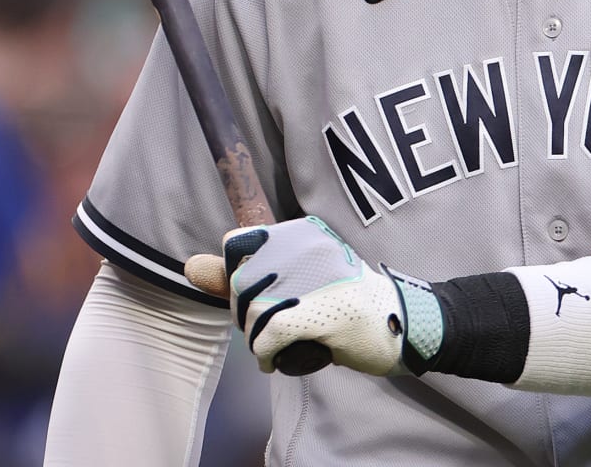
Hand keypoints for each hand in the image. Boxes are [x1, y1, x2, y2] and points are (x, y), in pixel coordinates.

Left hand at [185, 216, 416, 375]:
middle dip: (247, 314)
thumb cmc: (345, 301)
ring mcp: (312, 278)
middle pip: (240, 285)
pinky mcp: (318, 312)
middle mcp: (304, 246)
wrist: (401, 324)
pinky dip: (265, 354)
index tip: (264, 294)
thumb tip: (190, 266)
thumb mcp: (298, 276)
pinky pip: (266, 337)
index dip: (239, 278)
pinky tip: (275, 359)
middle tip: (276, 326)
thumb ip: (241, 273)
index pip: (237, 242)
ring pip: (250, 314)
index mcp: (300, 230)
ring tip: (281, 343)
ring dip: (258, 338)